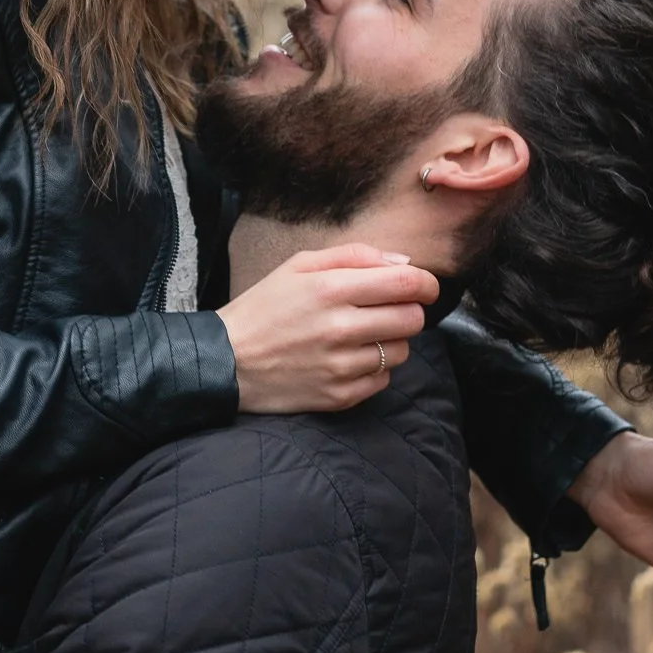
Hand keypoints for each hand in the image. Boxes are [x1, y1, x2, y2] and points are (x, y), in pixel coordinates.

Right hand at [217, 244, 440, 413]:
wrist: (226, 362)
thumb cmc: (263, 308)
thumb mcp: (298, 266)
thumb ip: (354, 256)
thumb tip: (404, 262)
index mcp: (330, 289)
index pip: (407, 283)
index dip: (426, 283)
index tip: (423, 286)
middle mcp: (340, 328)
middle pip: (412, 318)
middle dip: (408, 310)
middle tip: (387, 309)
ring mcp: (341, 366)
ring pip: (402, 351)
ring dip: (390, 341)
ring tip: (360, 336)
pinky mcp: (340, 396)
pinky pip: (383, 380)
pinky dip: (374, 369)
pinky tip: (348, 359)